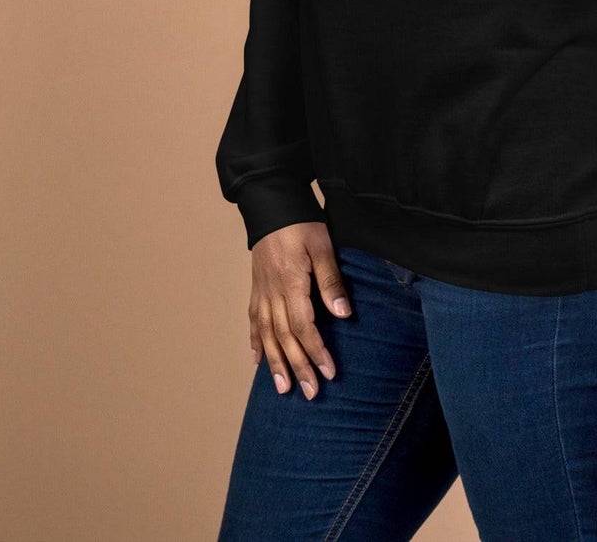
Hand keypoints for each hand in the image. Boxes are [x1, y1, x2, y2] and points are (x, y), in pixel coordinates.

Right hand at [246, 220, 352, 400]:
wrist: (271, 204)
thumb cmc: (301, 223)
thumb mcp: (322, 246)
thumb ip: (330, 281)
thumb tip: (342, 314)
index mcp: (291, 283)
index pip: (304, 327)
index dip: (316, 352)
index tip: (328, 373)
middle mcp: (273, 293)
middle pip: (285, 337)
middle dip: (298, 367)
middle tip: (309, 392)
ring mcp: (262, 292)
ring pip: (267, 335)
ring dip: (275, 363)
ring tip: (283, 387)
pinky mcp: (257, 288)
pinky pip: (254, 320)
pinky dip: (255, 342)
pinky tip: (257, 360)